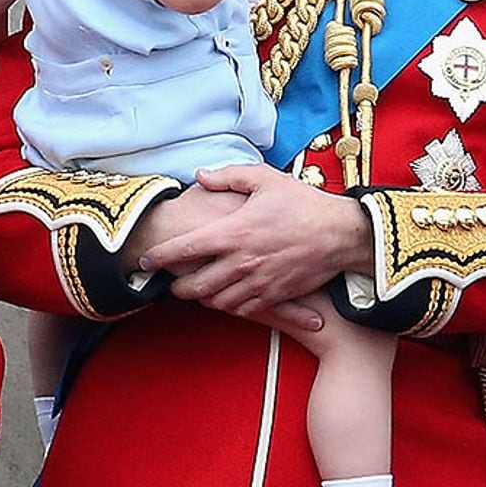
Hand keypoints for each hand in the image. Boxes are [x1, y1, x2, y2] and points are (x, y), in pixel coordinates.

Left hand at [139, 163, 371, 320]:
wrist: (341, 233)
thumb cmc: (304, 203)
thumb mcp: (266, 179)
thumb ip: (228, 176)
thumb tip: (200, 176)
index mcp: (234, 232)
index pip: (183, 250)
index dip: (158, 257)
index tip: (144, 260)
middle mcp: (241, 262)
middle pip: (194, 287)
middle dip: (177, 287)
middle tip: (172, 282)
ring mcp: (258, 282)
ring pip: (216, 302)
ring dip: (202, 299)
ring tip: (198, 290)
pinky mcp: (274, 295)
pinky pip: (242, 310)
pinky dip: (229, 305)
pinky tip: (227, 296)